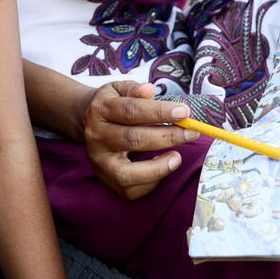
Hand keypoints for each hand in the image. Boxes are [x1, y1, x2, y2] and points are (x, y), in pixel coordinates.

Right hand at [81, 81, 199, 200]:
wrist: (88, 121)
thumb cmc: (113, 104)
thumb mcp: (120, 89)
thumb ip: (135, 89)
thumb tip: (149, 90)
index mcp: (100, 109)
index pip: (131, 110)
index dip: (159, 111)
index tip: (184, 112)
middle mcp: (96, 136)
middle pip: (132, 139)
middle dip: (167, 137)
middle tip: (191, 133)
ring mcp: (99, 160)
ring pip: (126, 173)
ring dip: (157, 168)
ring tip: (177, 157)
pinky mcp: (105, 178)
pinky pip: (129, 189)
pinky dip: (151, 182)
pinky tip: (164, 167)